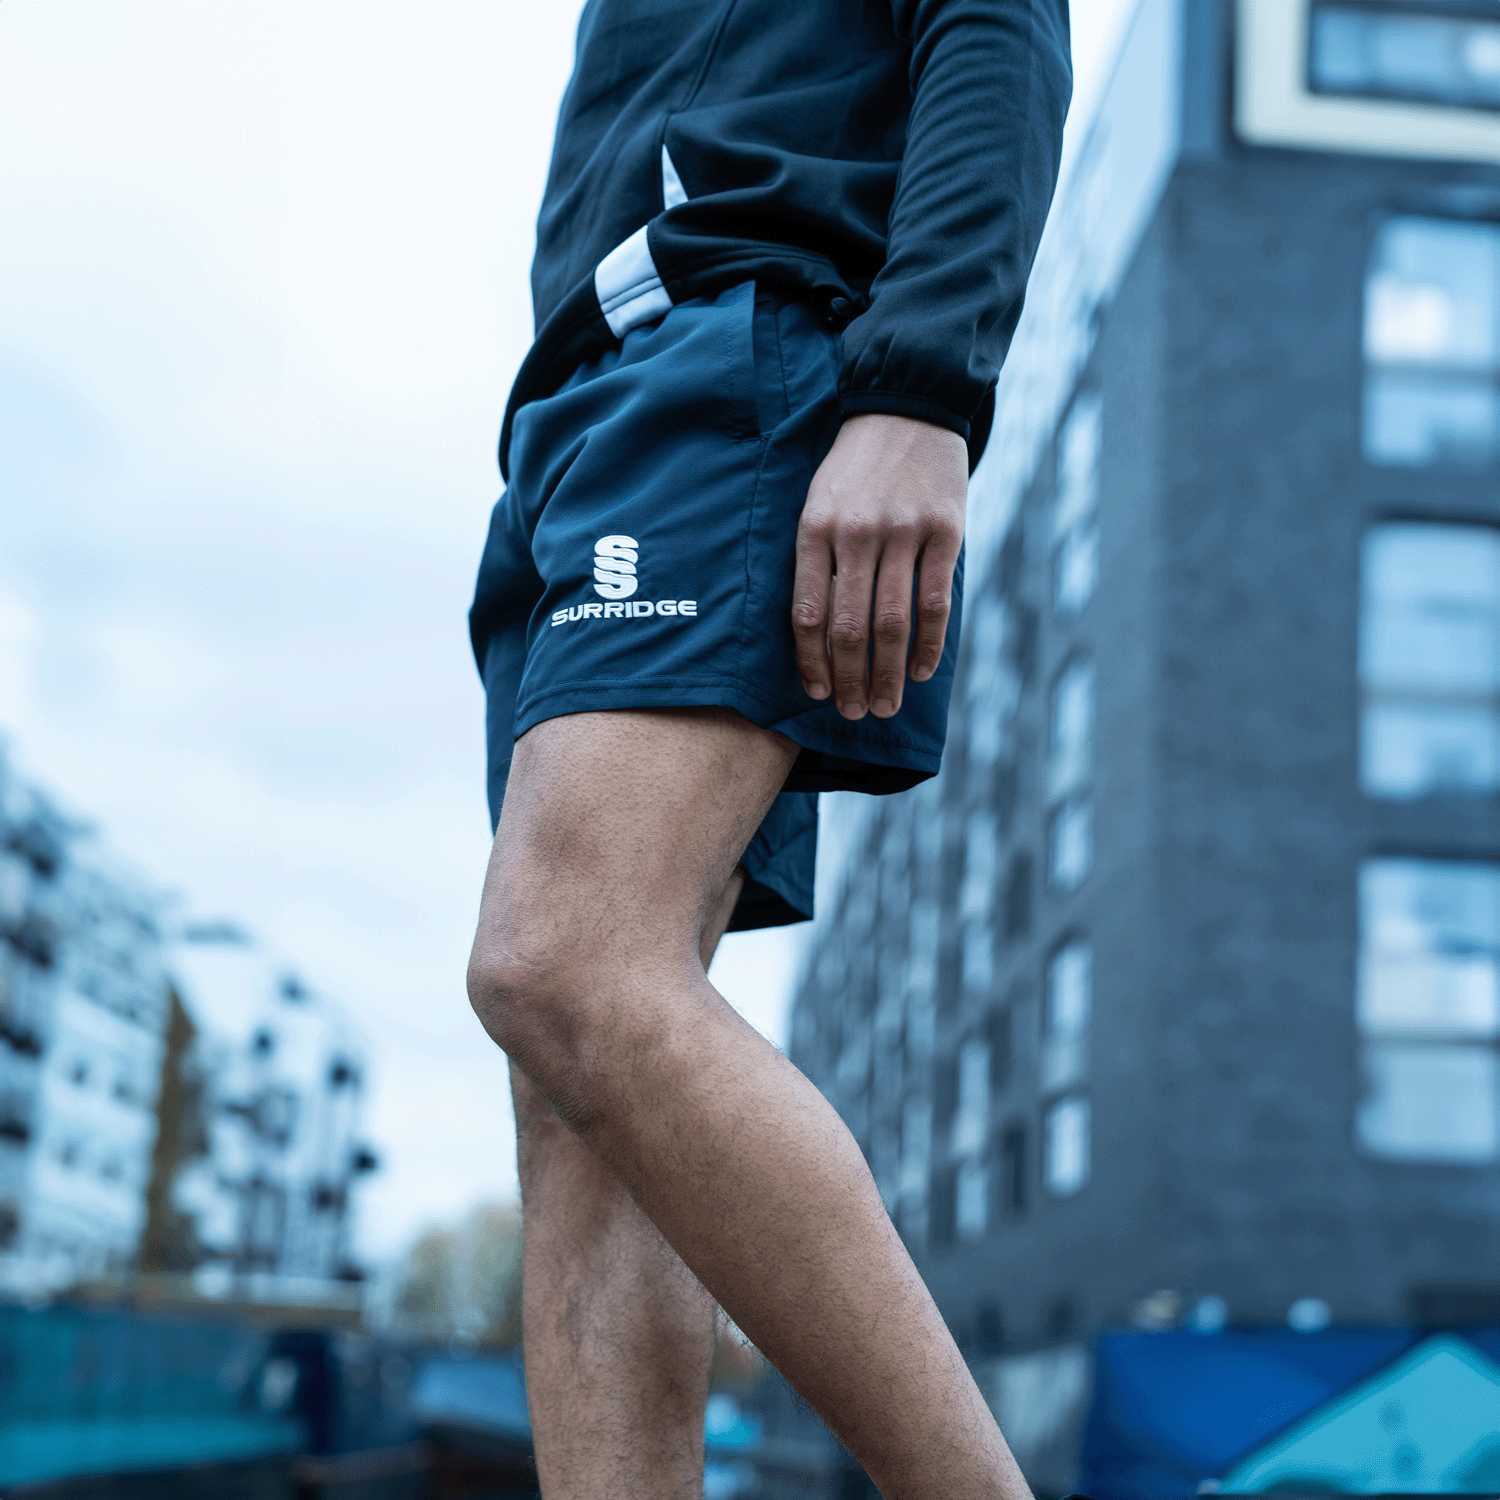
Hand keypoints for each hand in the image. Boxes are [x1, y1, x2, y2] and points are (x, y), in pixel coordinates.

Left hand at [792, 413, 966, 719]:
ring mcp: (902, 533)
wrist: (905, 408)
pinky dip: (928, 645)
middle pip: (851, 628)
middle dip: (851, 680)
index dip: (811, 662)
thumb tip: (816, 635)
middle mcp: (856, 533)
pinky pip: (934, 602)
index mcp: (815, 529)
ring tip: (885, 705)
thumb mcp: (817, 502)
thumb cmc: (854, 469)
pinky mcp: (944, 531)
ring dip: (888, 674)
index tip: (817, 693)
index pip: (808, 613)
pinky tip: (920, 671)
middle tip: (855, 714)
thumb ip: (816, 561)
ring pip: (893, 623)